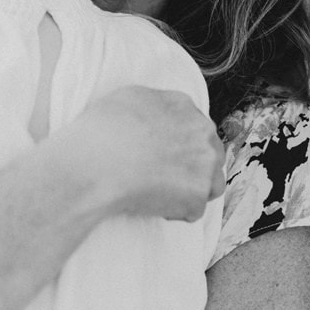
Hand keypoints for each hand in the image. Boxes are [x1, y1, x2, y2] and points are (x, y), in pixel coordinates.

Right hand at [62, 86, 224, 221]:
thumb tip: (158, 117)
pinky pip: (194, 209)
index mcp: (183, 105)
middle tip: (165, 177)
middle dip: (192, 165)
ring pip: (212, 182)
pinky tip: (154, 206)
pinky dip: (177, 212)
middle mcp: (201, 130)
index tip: (164, 155)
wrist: (97, 163)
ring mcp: (204, 163)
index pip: (195, 126)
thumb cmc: (102, 130)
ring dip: (192, 189)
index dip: (180, 143)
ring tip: (164, 194)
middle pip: (210, 152)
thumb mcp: (128, 97)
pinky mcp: (198, 193)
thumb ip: (154, 105)